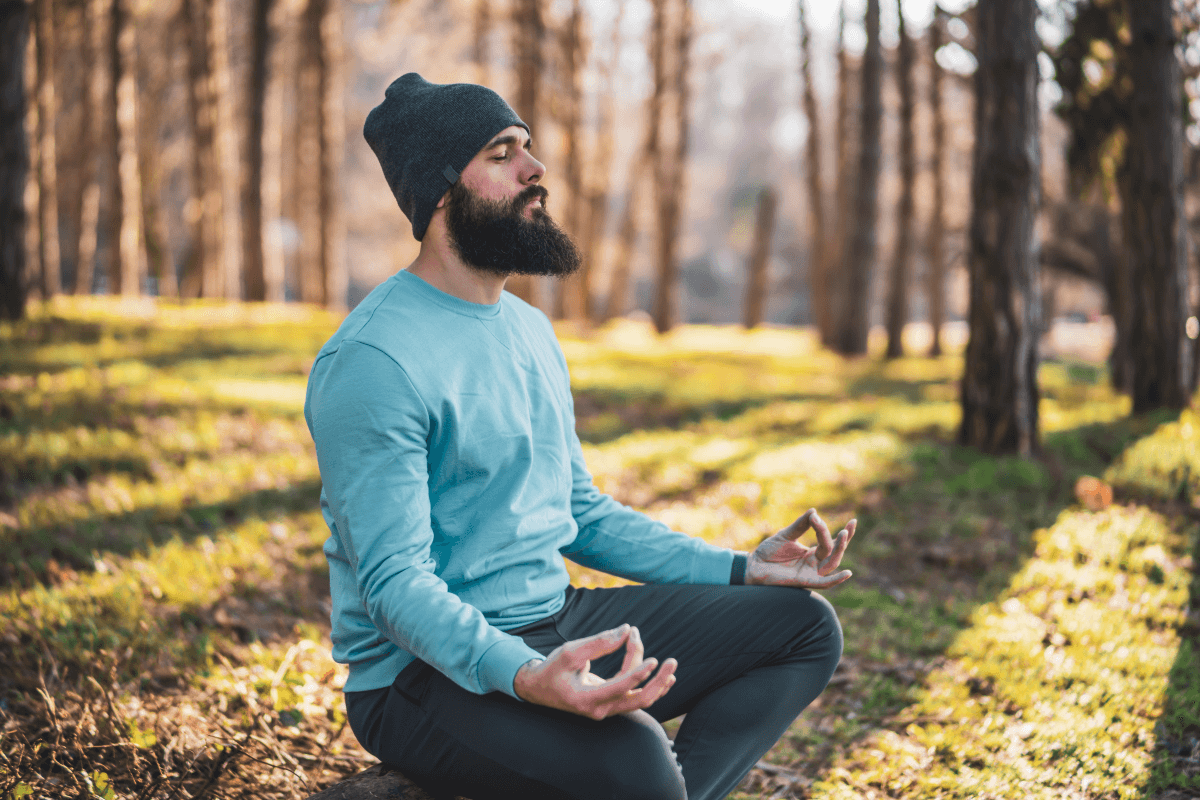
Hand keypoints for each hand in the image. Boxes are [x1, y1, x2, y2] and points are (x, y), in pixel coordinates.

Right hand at [512, 624, 676, 719]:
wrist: (538, 688)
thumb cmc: (553, 669)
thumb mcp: (571, 651)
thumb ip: (599, 642)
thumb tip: (627, 630)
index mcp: (587, 699)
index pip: (620, 688)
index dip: (639, 673)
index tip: (654, 659)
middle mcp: (600, 709)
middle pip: (639, 700)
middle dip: (658, 681)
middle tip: (672, 661)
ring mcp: (607, 709)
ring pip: (640, 698)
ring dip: (656, 680)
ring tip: (670, 662)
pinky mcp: (610, 703)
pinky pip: (635, 696)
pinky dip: (649, 684)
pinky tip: (665, 676)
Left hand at [746, 508, 855, 588]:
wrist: (753, 566)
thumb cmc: (768, 552)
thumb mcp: (786, 535)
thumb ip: (800, 525)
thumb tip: (814, 511)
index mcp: (812, 554)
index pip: (828, 542)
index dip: (827, 529)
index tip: (818, 516)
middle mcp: (815, 564)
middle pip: (835, 553)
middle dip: (843, 540)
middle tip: (849, 526)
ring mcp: (811, 573)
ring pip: (832, 564)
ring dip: (839, 550)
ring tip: (843, 534)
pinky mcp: (804, 582)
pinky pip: (824, 583)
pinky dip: (836, 579)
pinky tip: (847, 573)